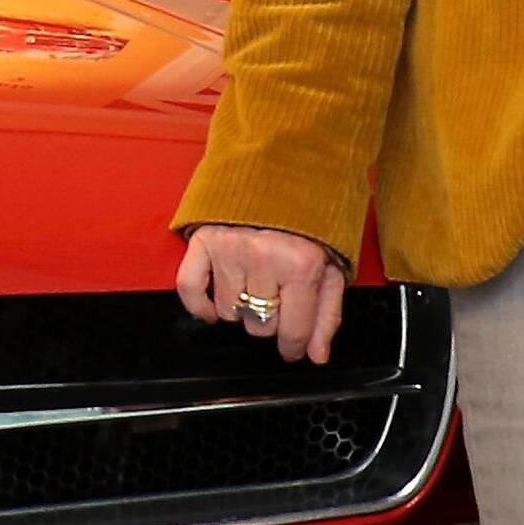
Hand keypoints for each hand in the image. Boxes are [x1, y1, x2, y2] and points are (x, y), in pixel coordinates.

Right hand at [176, 223, 349, 365]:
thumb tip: (316, 355)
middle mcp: (264, 258)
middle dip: (271, 321)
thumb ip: (327, 313)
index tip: (292, 349)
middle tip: (279, 300)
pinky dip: (200, 307)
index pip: (293, 330)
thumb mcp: (333, 265)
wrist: (284, 169)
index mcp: (302, 265)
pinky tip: (214, 312)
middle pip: (260, 326)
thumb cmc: (311, 218)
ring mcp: (230, 250)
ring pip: (229, 313)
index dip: (294, 346)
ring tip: (255, 288)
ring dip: (242, 308)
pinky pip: (190, 289)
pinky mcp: (204, 241)